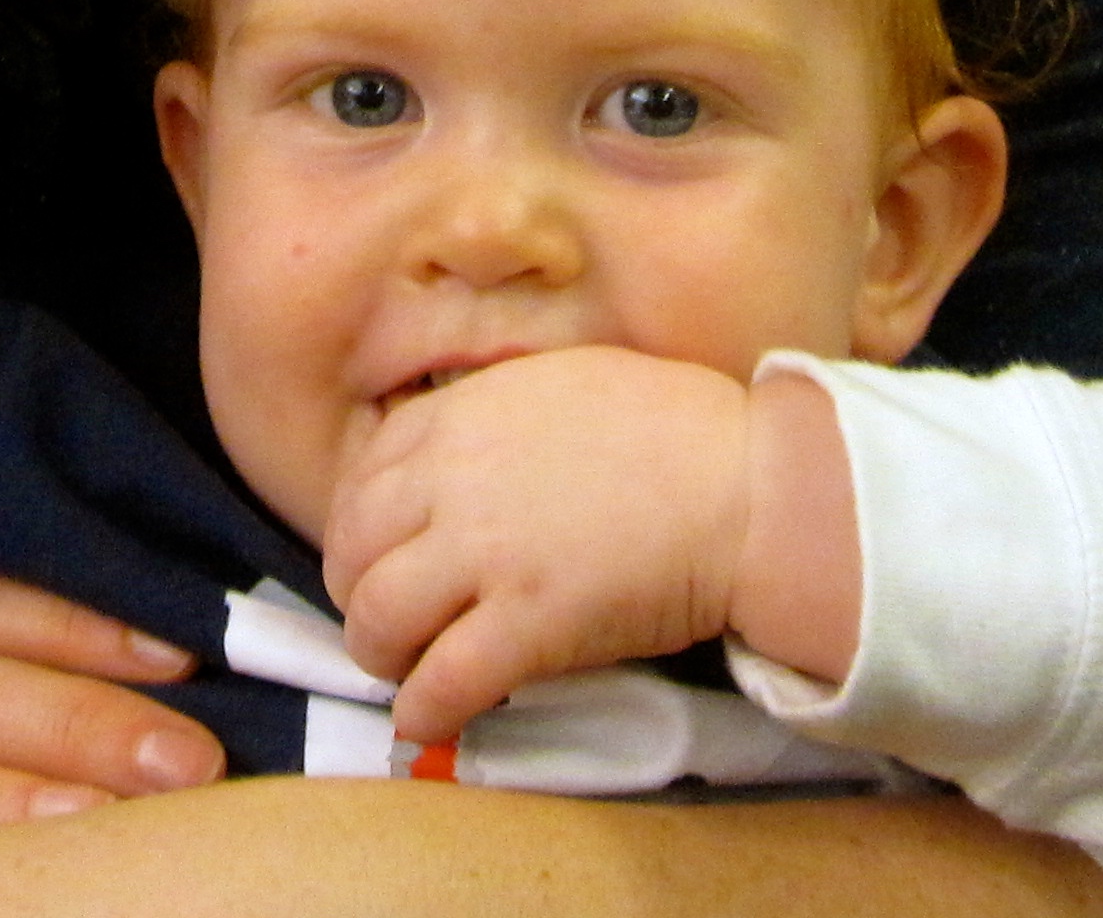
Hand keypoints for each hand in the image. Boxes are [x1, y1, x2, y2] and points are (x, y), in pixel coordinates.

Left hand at [317, 346, 751, 747]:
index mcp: (463, 414)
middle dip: (357, 592)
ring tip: (405, 668)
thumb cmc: (677, 430)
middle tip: (387, 618)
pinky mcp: (529, 624)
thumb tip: (451, 460)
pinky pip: (442, 681)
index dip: (361, 527)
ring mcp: (489, 553)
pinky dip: (421, 710)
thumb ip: (490, 416)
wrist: (751, 488)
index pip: (362, 477)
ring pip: (378, 618)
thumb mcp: (558, 382)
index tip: (382, 554)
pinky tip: (429, 719)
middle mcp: (457, 479)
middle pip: (352, 550)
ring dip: (379, 654)